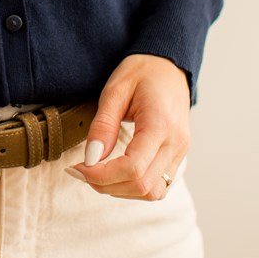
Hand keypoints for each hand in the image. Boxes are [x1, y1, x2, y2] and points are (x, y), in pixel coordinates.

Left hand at [65, 53, 190, 198]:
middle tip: (80, 171)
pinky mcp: (178, 156)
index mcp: (161, 124)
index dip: (101, 175)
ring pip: (152, 192)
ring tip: (96, 173)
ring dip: (121, 190)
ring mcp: (181, 152)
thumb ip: (103, 126)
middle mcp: (176, 143)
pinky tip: (115, 173)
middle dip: (106, 185)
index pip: (133, 168)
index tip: (77, 167)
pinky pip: (159, 186)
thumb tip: (91, 159)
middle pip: (142, 186)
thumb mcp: (115, 90)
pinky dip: (134, 187)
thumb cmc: (142, 72)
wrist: (169, 65)